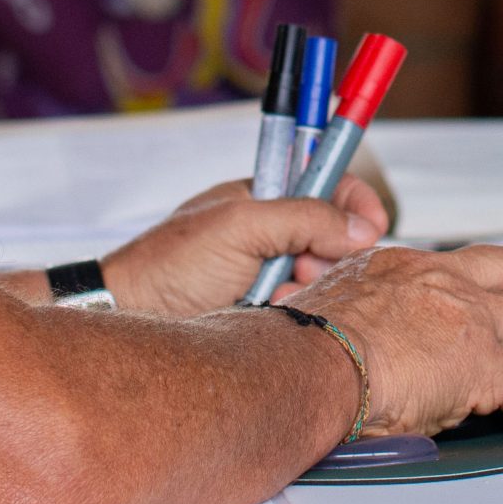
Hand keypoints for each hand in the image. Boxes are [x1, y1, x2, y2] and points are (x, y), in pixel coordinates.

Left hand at [100, 177, 385, 317]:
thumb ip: (302, 217)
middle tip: (304, 269)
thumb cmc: (168, 267)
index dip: (354, 200)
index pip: (324, 182)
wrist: (127, 320)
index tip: (375, 225)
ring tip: (275, 296)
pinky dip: (295, 314)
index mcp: (259, 197)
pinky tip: (270, 317)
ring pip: (320, 277)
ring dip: (309, 287)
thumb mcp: (239, 227)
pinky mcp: (263, 312)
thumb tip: (361, 227)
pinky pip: (303, 310)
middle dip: (328, 254)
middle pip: (331, 234)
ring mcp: (264, 274)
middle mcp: (266, 233)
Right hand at [289, 244, 502, 438]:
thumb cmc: (299, 352)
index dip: (489, 293)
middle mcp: (441, 278)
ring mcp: (465, 315)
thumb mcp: (329, 310)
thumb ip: (357, 314)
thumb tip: (353, 336)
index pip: (465, 267)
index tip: (493, 316)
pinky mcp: (481, 362)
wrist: (300, 367)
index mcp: (402, 265)